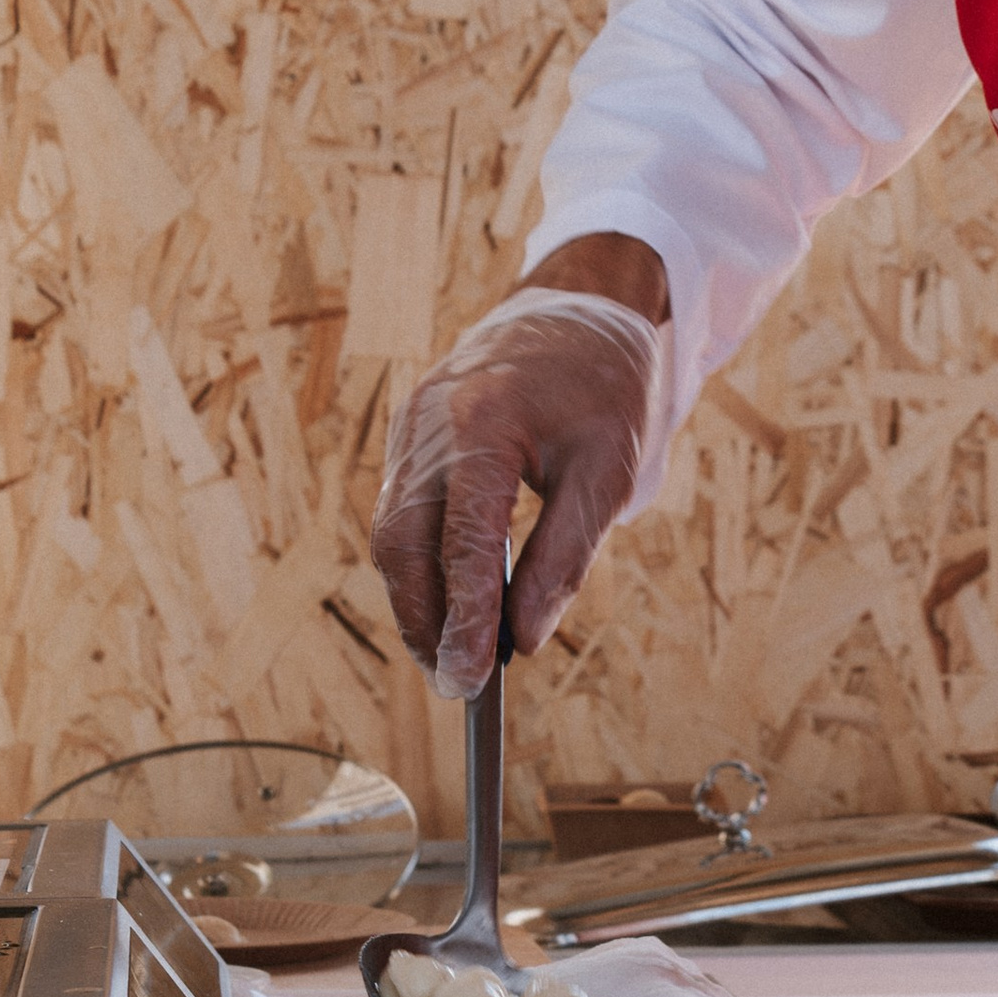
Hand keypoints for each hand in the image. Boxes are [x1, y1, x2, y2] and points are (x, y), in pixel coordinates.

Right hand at [373, 281, 662, 698]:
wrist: (574, 312)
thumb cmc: (601, 390)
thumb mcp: (606, 472)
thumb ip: (564, 557)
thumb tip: (524, 641)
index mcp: (482, 424)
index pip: (461, 542)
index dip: (464, 618)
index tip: (471, 681)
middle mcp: (428, 426)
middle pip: (402, 545)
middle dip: (424, 622)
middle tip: (457, 684)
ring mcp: (408, 430)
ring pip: (391, 535)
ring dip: (417, 601)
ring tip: (454, 656)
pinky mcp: (406, 439)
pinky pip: (399, 513)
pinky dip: (420, 565)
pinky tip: (450, 604)